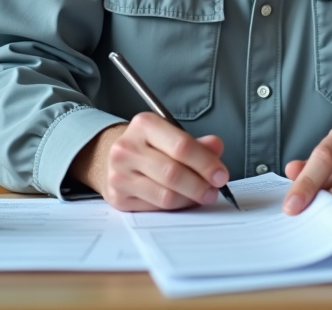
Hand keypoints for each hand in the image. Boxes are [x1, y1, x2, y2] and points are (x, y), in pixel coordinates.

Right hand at [69, 112, 229, 211]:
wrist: (111, 156)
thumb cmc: (148, 145)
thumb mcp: (171, 135)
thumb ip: (196, 143)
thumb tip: (216, 147)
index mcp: (144, 125)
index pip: (181, 146)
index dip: (206, 163)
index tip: (221, 174)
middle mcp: (127, 148)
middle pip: (173, 173)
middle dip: (200, 185)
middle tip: (214, 190)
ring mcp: (119, 174)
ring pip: (165, 195)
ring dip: (190, 199)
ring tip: (202, 195)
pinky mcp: (118, 197)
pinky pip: (155, 207)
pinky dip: (175, 206)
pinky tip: (182, 200)